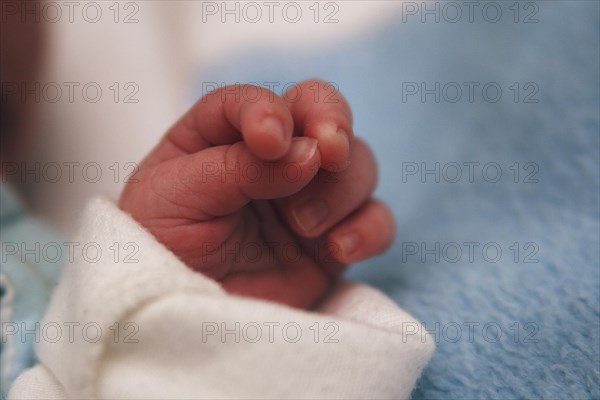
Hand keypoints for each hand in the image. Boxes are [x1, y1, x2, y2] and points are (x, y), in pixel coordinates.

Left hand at [119, 80, 394, 307]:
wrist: (174, 316)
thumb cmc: (159, 246)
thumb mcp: (177, 195)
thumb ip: (237, 167)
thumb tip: (307, 153)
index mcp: (222, 136)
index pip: (256, 101)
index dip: (268, 111)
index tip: (269, 140)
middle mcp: (272, 161)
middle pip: (322, 115)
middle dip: (332, 124)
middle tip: (328, 152)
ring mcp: (306, 199)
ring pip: (358, 165)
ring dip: (339, 188)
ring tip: (302, 225)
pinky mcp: (330, 241)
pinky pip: (374, 221)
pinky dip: (368, 229)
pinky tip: (338, 249)